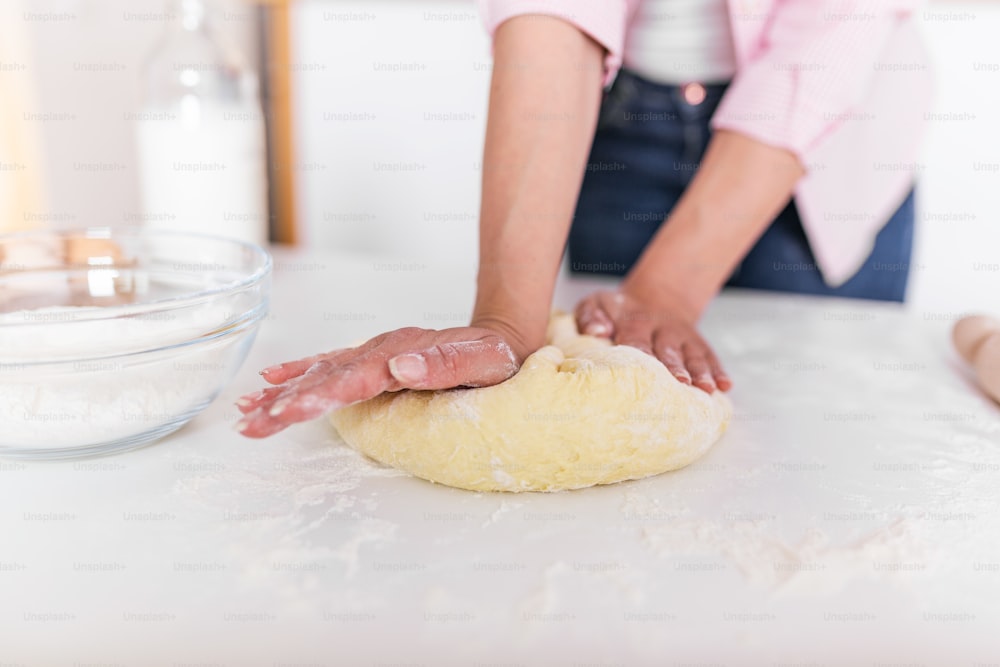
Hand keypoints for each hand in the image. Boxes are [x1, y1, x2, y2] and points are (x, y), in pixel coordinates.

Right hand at [235, 325, 525, 437]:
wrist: (499, 339)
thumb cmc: (494, 359)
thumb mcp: (482, 363)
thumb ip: (442, 365)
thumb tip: (399, 366)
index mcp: (401, 355)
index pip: (354, 379)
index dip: (322, 394)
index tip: (291, 408)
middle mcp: (380, 351)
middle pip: (325, 378)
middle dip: (286, 402)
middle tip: (251, 425)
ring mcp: (374, 353)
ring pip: (319, 373)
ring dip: (282, 394)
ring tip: (245, 412)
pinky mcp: (373, 358)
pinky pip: (329, 364)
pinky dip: (299, 371)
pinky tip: (271, 380)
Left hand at [574, 289, 731, 393]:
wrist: (654, 297)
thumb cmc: (616, 311)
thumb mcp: (597, 304)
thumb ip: (590, 316)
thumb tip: (597, 331)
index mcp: (634, 321)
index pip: (637, 338)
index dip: (642, 352)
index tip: (645, 367)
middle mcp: (662, 329)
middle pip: (669, 350)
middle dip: (676, 367)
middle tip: (682, 384)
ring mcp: (683, 337)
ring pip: (693, 355)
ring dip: (701, 372)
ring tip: (708, 389)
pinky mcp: (698, 343)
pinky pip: (710, 356)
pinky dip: (718, 370)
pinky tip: (726, 386)